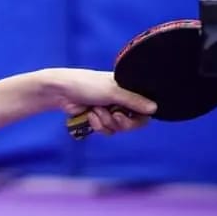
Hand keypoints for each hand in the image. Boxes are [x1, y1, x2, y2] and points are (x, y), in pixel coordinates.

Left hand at [42, 68, 156, 135]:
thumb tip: (155, 109)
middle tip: (113, 116)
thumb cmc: (87, 85)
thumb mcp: (113, 91)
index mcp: (128, 89)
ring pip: (118, 128)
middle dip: (121, 122)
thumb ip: (134, 101)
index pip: (144, 109)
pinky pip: (106, 130)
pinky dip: (97, 125)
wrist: (61, 92)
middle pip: (133, 122)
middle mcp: (121, 100)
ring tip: (95, 110)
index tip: (129, 115)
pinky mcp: (98, 119)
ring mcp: (109, 110)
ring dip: (105, 122)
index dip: (139, 117)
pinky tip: (89, 115)